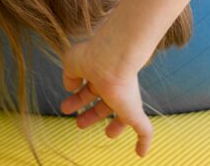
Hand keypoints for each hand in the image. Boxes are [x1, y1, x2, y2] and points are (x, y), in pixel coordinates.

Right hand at [61, 37, 152, 157]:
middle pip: (104, 103)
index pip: (89, 89)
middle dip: (92, 114)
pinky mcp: (134, 111)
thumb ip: (70, 75)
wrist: (114, 56)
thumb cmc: (92, 56)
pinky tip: (141, 152)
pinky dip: (143, 142)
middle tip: (79, 124)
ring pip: (124, 115)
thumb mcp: (72, 63)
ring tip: (108, 135)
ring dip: (115, 126)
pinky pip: (143, 130)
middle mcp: (114, 86)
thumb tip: (70, 87)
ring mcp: (126, 99)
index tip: (65, 108)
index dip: (77, 100)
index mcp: (99, 75)